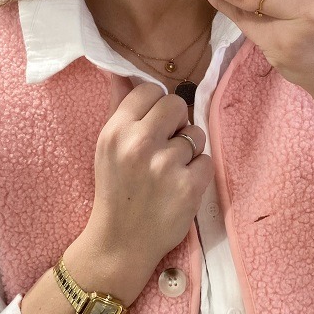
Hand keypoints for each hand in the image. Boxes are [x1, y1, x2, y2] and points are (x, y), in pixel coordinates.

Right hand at [87, 74, 213, 269]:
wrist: (120, 242)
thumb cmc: (115, 191)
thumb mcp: (106, 147)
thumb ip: (119, 108)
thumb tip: (121, 71)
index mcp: (116, 130)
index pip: (149, 90)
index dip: (155, 106)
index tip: (153, 124)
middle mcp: (139, 143)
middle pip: (177, 104)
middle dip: (176, 123)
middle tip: (165, 147)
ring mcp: (166, 165)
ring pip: (196, 133)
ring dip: (188, 150)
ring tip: (170, 171)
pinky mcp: (189, 185)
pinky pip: (206, 161)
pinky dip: (197, 174)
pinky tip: (179, 187)